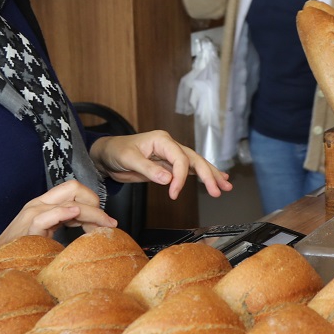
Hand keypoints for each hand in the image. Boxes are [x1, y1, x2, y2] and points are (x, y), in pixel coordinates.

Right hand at [0, 179, 113, 244]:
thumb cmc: (24, 252)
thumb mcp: (50, 233)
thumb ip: (66, 223)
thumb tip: (93, 226)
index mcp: (45, 204)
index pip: (75, 190)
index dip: (94, 203)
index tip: (105, 223)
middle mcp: (39, 204)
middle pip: (74, 188)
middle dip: (96, 204)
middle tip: (109, 224)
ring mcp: (32, 214)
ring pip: (68, 200)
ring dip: (91, 212)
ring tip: (103, 226)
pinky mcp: (27, 228)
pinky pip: (45, 216)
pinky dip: (63, 213)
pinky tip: (76, 215)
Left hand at [90, 130, 231, 198]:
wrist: (107, 154)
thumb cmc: (116, 152)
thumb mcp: (128, 159)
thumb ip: (148, 169)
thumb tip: (168, 179)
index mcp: (162, 140)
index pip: (180, 159)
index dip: (180, 177)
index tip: (174, 193)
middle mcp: (170, 145)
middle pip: (195, 159)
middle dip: (209, 175)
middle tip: (219, 190)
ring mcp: (171, 155)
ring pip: (196, 163)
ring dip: (211, 175)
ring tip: (225, 186)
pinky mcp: (169, 165)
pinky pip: (189, 169)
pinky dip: (202, 175)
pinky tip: (215, 179)